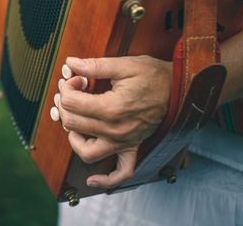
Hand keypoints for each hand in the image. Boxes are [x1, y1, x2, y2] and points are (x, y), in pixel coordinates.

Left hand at [58, 55, 171, 188]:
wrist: (178, 89)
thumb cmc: (153, 76)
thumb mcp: (124, 64)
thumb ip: (95, 65)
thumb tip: (71, 62)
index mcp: (113, 108)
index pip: (71, 103)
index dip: (67, 87)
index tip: (76, 79)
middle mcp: (116, 130)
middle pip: (72, 124)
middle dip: (65, 105)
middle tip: (73, 92)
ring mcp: (124, 142)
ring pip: (87, 152)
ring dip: (73, 137)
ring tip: (75, 120)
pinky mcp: (132, 148)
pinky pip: (120, 173)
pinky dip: (105, 180)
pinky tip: (92, 179)